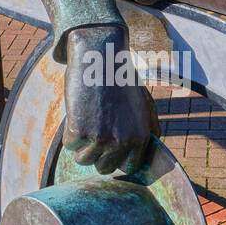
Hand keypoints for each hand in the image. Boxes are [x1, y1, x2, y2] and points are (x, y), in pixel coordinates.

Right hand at [64, 24, 159, 174]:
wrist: (99, 56)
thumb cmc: (120, 76)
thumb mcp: (143, 100)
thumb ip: (150, 123)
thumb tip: (156, 138)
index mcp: (141, 136)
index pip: (128, 167)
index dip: (116, 158)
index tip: (109, 145)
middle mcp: (123, 141)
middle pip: (104, 168)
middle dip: (96, 153)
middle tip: (94, 130)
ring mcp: (100, 138)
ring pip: (83, 160)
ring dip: (81, 144)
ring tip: (86, 121)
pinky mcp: (79, 130)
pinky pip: (69, 145)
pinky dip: (69, 131)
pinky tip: (77, 112)